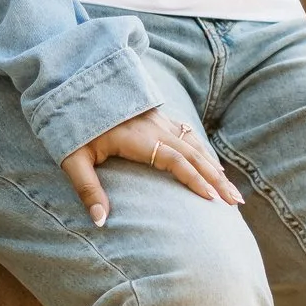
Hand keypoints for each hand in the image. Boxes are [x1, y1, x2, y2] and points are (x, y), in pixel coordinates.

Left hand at [60, 109, 243, 226]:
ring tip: (231, 190)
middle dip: (216, 179)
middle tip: (235, 202)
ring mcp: (158, 119)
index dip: (193, 179)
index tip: (210, 199)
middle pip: (193, 154)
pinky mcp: (156, 116)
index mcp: (137, 137)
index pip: (173, 159)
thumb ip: (87, 189)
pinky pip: (187, 135)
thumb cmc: (70, 125)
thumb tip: (100, 222)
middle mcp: (153, 126)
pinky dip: (204, 151)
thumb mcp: (73, 158)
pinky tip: (213, 164)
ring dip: (214, 167)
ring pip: (194, 144)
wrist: (73, 83)